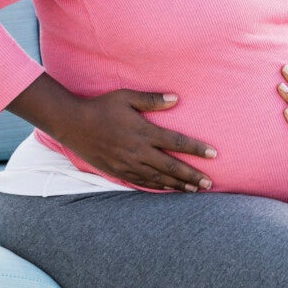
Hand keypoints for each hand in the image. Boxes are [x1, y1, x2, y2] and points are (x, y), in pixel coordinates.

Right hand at [69, 90, 217, 191]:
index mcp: (143, 132)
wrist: (73, 124)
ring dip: (178, 185)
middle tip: (209, 184)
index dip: (196, 149)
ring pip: (159, 178)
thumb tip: (176, 98)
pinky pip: (143, 182)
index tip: (214, 154)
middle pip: (171, 167)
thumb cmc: (102, 107)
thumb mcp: (126, 97)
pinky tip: (170, 189)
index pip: (176, 142)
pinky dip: (159, 187)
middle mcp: (138, 151)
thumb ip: (152, 99)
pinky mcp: (118, 171)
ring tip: (195, 190)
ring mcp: (128, 164)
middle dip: (192, 175)